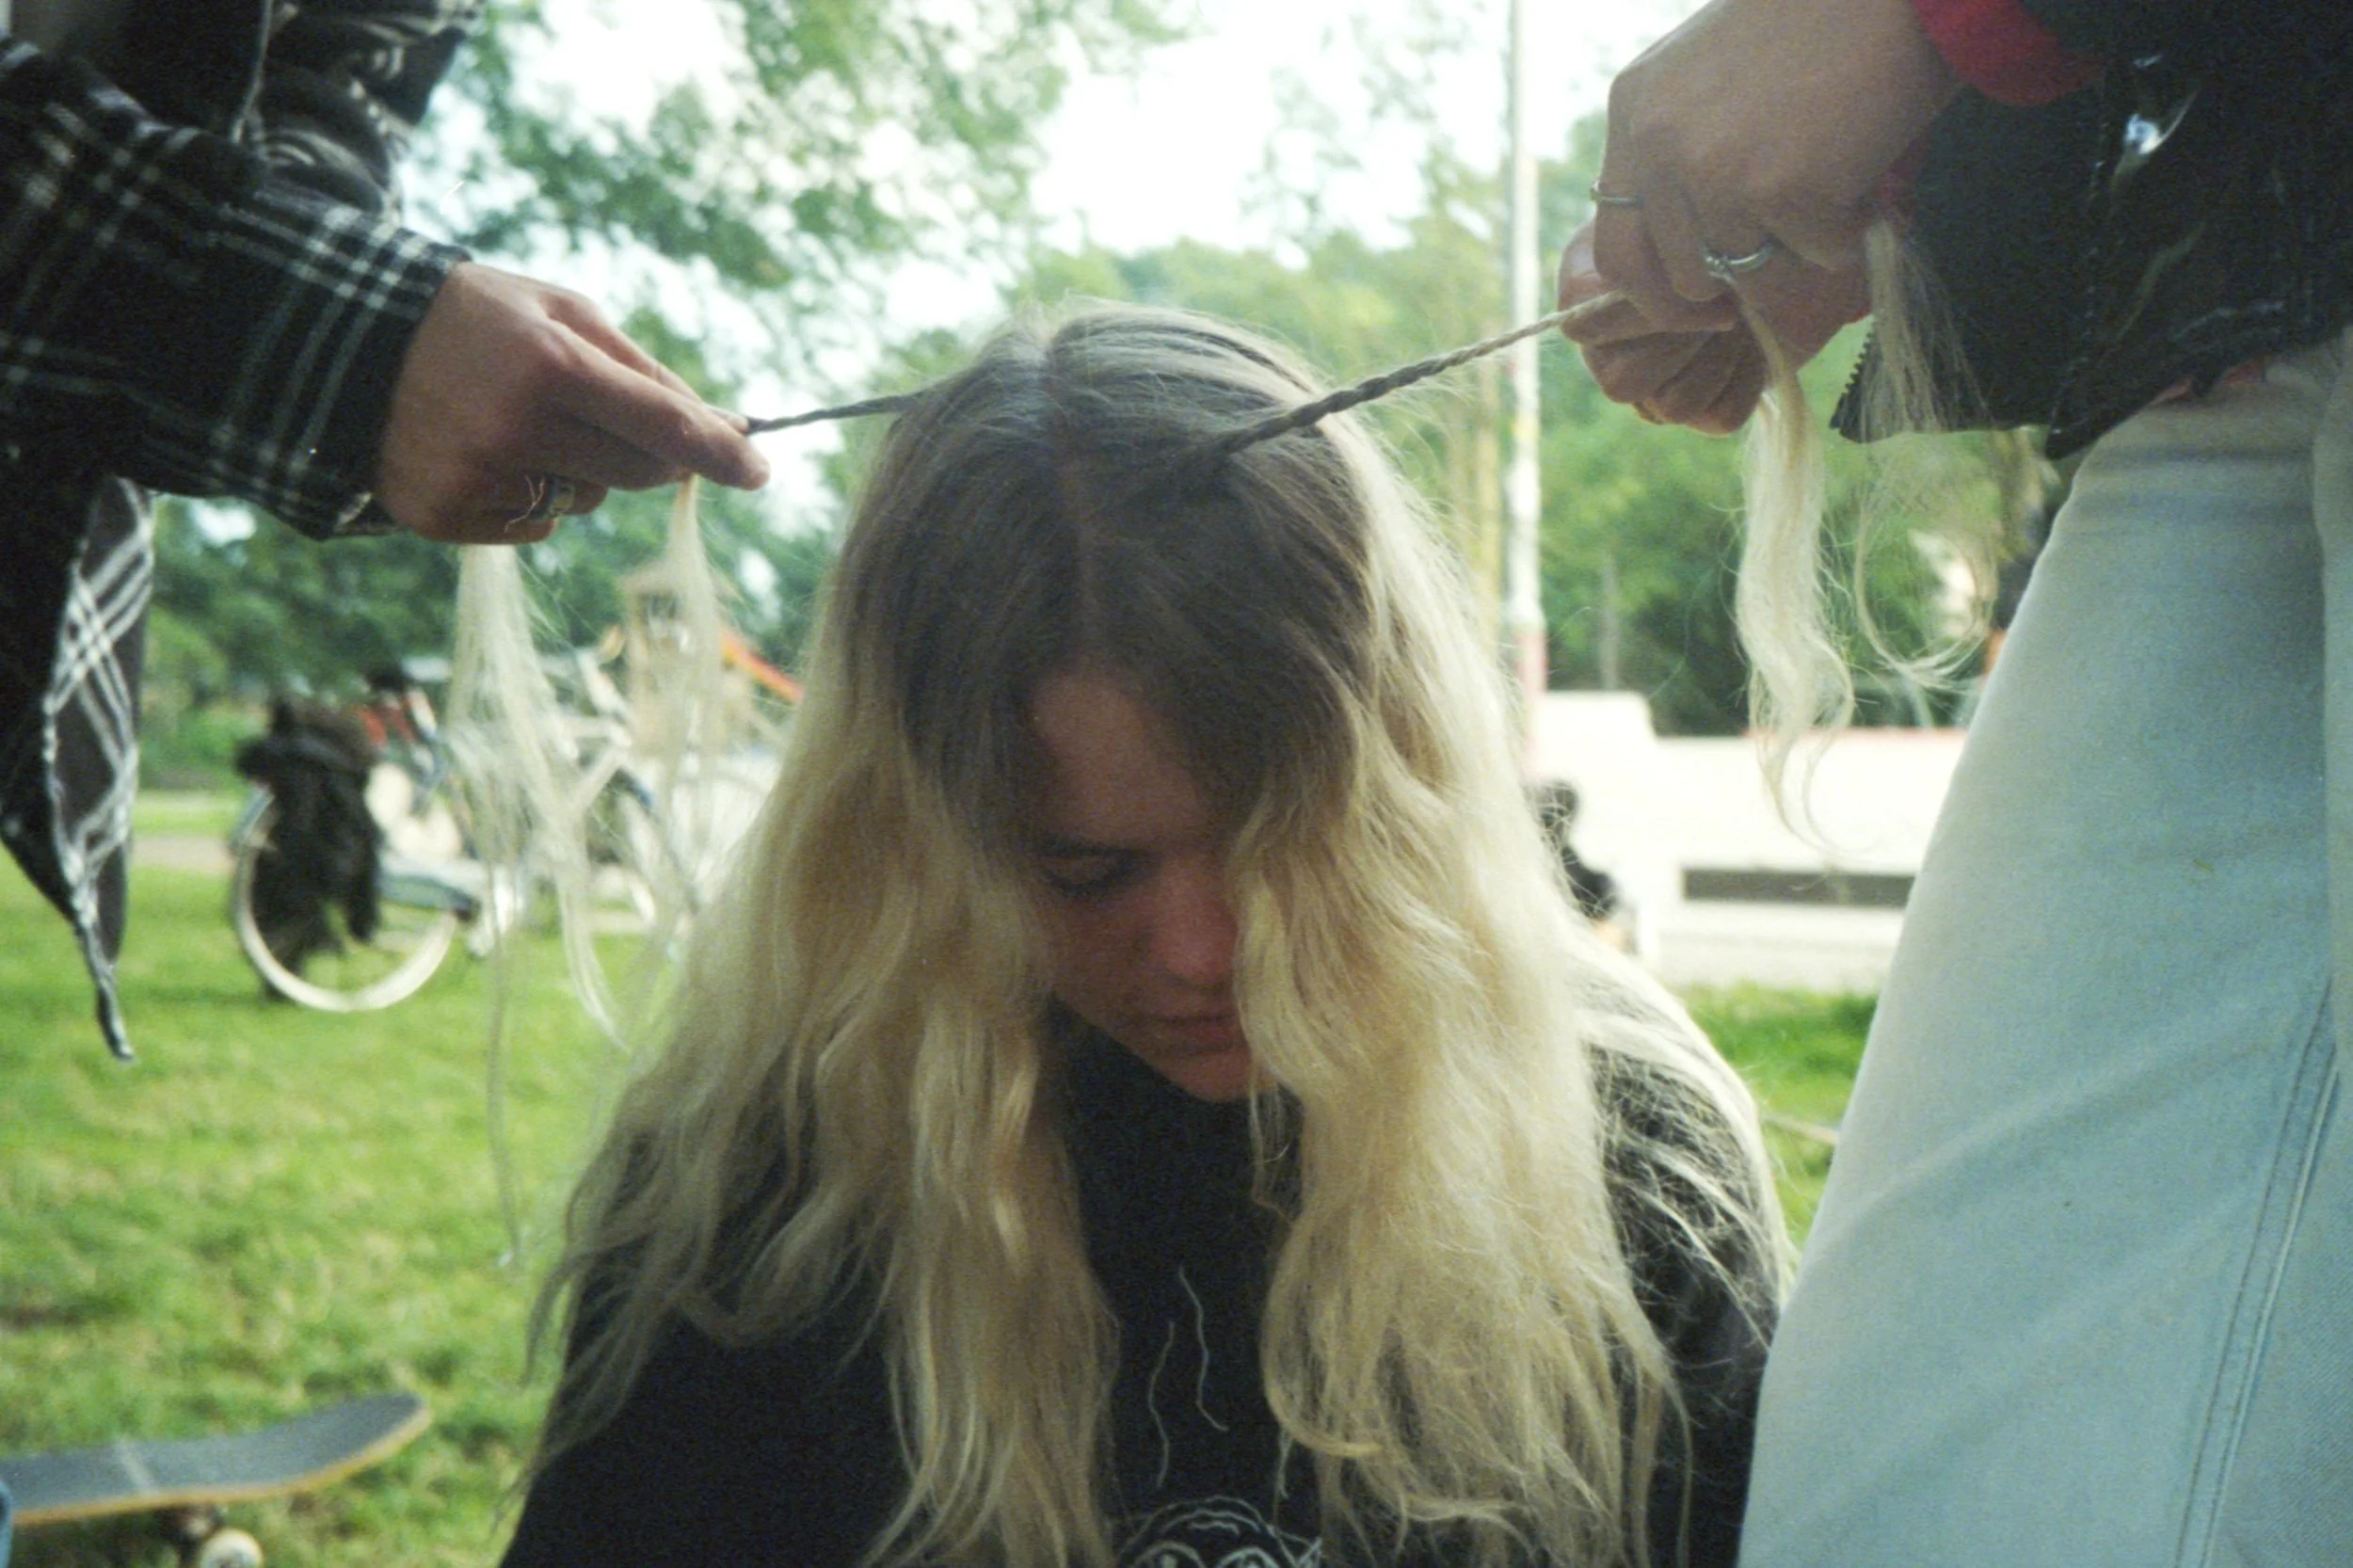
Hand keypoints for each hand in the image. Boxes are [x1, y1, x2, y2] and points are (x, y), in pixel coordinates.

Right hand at [374, 263, 770, 543]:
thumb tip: (723, 426)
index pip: (664, 424)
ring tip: (518, 418)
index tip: (761, 471)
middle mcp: (515, 429)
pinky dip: (530, 494)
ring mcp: (478, 479)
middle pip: (637, 472)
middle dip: (648, 451)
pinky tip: (484, 449)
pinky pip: (537, 523)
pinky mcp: (448, 517)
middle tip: (611, 415)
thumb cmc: (479, 318)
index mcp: (550, 365)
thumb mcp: (562, 312)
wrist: (344, 345)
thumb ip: (644, 368)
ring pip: (587, 499)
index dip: (720, 453)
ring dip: (580, 468)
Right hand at [1558, 222, 1866, 432]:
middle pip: (1622, 384)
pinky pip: (1722, 416)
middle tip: (1721, 300)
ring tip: (1742, 319)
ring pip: (1673, 407)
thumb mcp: (1656, 211)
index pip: (1584, 331)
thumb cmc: (1709, 218)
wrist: (1779, 242)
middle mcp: (1617, 358)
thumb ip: (1626, 241)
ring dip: (1718, 357)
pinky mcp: (1714, 410)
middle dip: (1680, 340)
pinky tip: (1758, 344)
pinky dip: (1750, 378)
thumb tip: (1623, 289)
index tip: (1689, 282)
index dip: (1636, 312)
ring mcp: (1662, 392)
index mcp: (1590, 307)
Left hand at [1589, 0, 1955, 326]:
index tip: (1703, 305)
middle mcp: (1659, 143)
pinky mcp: (1779, 188)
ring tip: (1832, 186)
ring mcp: (1713, 168)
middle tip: (1777, 275)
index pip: (1616, 246)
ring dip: (1798, 249)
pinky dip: (1849, 231)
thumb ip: (1681, 150)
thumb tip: (1690, 250)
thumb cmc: (1821, 23)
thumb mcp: (1710, 74)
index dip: (1658, 292)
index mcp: (1634, 110)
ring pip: (1748, 274)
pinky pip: (1816, 256)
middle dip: (1728, 292)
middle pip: (1676, 276)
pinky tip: (1862, 170)